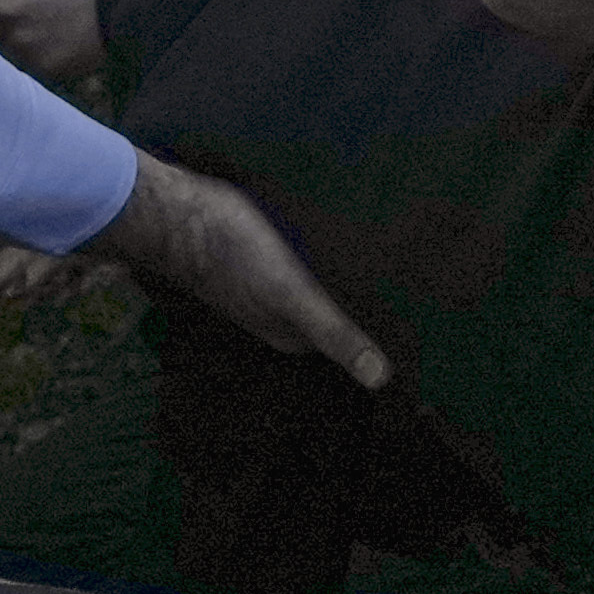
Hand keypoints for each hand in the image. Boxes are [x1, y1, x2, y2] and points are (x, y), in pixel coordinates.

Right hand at [104, 150, 396, 388]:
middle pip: (327, 317)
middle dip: (361, 306)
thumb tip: (380, 380)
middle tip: (416, 284)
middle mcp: (274, 317)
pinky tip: (329, 237)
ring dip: (339, 281)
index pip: (342, 341)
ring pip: (311, 292)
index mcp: (288, 334)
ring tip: (386, 260)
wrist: (173, 213)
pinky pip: (292, 265)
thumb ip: (334, 333)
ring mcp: (259, 288)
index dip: (375, 331)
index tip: (420, 321)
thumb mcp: (292, 295)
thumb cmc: (235, 255)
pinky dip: (315, 257)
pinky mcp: (248, 257)